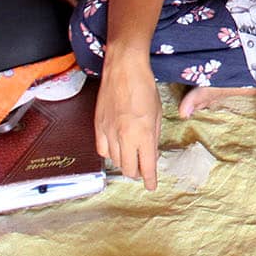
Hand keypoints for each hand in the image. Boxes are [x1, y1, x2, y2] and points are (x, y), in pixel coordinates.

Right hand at [95, 54, 161, 189]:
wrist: (123, 69)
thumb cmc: (144, 87)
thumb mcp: (157, 113)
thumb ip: (153, 137)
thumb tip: (150, 154)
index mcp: (142, 133)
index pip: (146, 166)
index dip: (150, 179)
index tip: (152, 186)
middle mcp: (124, 136)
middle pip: (128, 168)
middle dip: (137, 172)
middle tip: (142, 169)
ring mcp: (108, 132)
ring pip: (114, 161)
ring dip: (124, 163)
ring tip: (131, 157)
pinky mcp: (98, 126)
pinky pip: (102, 150)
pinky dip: (110, 154)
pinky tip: (116, 150)